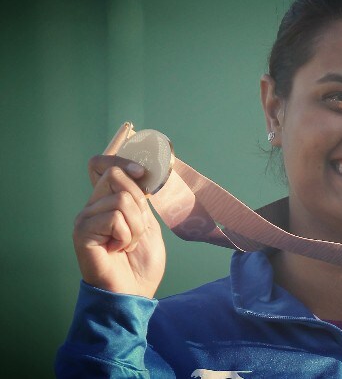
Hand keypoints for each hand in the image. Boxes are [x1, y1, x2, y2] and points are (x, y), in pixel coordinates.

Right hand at [72, 155, 165, 297]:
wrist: (134, 292)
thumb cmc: (141, 262)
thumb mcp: (147, 223)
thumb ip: (139, 199)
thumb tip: (138, 172)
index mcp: (107, 202)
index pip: (103, 165)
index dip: (122, 161)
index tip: (142, 172)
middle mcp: (93, 206)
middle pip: (116, 176)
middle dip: (139, 204)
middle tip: (136, 230)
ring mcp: (85, 218)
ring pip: (122, 199)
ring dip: (136, 226)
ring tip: (127, 244)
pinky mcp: (82, 232)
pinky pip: (114, 218)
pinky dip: (126, 235)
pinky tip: (118, 250)